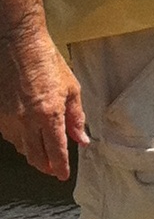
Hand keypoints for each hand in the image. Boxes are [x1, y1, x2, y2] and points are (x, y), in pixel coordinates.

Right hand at [0, 20, 85, 178]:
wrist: (18, 43)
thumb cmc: (47, 62)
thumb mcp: (71, 89)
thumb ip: (76, 118)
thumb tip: (81, 139)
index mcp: (49, 114)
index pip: (56, 150)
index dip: (60, 166)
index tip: (63, 175)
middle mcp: (26, 119)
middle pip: (35, 155)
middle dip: (45, 165)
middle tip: (53, 169)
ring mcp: (8, 115)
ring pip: (19, 146)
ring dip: (31, 154)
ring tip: (41, 156)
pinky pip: (7, 134)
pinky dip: (18, 140)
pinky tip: (25, 138)